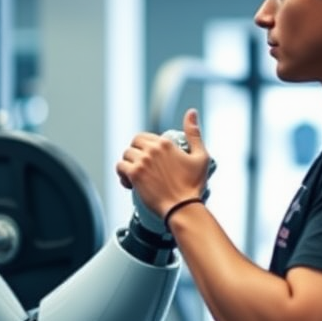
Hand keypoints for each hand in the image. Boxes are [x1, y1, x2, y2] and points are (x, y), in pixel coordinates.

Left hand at [117, 109, 215, 232]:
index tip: (150, 160)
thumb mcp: (201, 156)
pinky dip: (122, 175)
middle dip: (135, 153)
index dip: (145, 148)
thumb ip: (194, 133)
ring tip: (135, 176)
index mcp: (166, 143)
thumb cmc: (193, 186)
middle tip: (141, 167)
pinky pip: (120, 167)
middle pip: (134, 143)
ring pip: (126, 155)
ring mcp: (142, 162)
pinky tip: (130, 183)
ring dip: (128, 164)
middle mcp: (152, 150)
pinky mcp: (135, 175)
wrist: (183, 208)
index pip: (145, 137)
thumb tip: (191, 112)